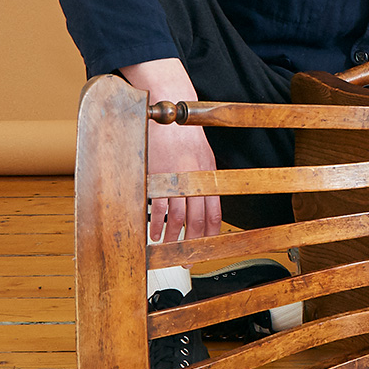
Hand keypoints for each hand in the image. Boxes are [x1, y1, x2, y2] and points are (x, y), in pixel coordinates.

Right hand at [120, 57, 221, 242]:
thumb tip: (204, 199)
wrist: (168, 112)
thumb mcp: (201, 154)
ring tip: (167, 245)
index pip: (214, 212)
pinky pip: (159, 207)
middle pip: (197, 219)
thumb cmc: (183, 133)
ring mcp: (176, 179)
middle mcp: (195, 179)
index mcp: (209, 174)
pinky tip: (153, 232)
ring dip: (172, 235)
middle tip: (186, 257)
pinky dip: (157, 223)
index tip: (205, 246)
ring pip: (178, 217)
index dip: (210, 232)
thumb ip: (203, 177)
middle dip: (192, 241)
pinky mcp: (157, 177)